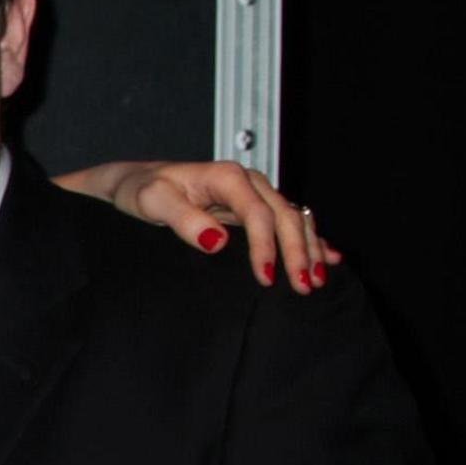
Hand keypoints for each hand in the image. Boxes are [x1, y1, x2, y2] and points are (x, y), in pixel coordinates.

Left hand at [117, 160, 335, 292]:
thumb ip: (184, 220)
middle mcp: (247, 183)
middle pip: (285, 217)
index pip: (258, 214)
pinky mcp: (253, 207)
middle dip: (298, 252)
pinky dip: (311, 239)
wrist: (136, 182)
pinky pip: (289, 222)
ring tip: (317, 280)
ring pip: (294, 220)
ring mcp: (253, 194)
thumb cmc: (141, 190)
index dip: (266, 247)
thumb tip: (217, 240)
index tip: (266, 278)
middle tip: (304, 286)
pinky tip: (329, 257)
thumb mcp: (153, 202)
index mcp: (227, 178)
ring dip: (309, 249)